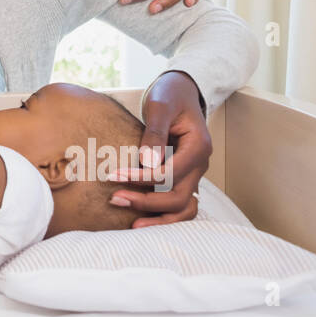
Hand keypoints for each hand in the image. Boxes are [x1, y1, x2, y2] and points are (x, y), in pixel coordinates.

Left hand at [107, 72, 209, 226]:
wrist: (180, 92)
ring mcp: (194, 174)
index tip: (114, 176)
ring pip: (183, 208)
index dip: (142, 178)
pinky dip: (163, 214)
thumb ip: (154, 133)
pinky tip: (140, 217)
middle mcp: (200, 165)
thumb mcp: (160, 107)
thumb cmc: (169, 95)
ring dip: (158, 218)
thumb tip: (146, 162)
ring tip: (132, 224)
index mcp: (198, 147)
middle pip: (178, 197)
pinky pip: (178, 204)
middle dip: (146, 202)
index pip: (170, 173)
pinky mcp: (184, 178)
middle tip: (115, 199)